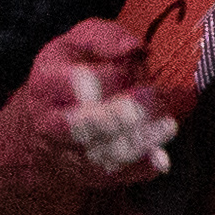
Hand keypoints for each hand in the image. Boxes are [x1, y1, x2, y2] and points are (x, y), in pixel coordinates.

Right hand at [0, 14, 177, 203]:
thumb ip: (106, 38)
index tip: (138, 67)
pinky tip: (160, 159)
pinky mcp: (84, 173)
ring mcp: (65, 151)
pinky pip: (111, 176)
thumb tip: (134, 47)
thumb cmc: (74, 70)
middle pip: (83, 124)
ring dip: (138, 142)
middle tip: (157, 98)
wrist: (45, 118)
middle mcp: (49, 120)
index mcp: (47, 81)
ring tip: (168, 126)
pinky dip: (138, 170)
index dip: (112, 76)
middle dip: (124, 113)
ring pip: (99, 153)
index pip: (78, 82)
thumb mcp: (81, 42)